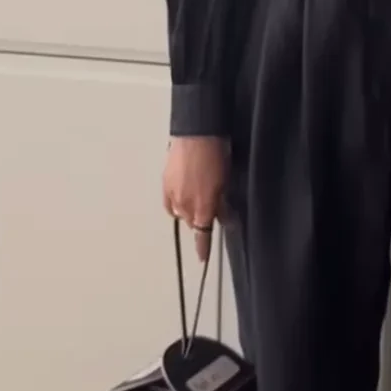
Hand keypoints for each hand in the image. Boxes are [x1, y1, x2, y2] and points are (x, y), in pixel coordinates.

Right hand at [163, 136, 228, 260]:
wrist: (198, 133)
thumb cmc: (217, 153)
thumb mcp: (225, 181)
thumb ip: (221, 202)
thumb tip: (222, 217)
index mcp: (203, 205)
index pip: (202, 233)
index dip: (202, 248)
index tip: (202, 258)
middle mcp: (186, 203)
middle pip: (192, 223)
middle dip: (201, 221)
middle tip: (210, 211)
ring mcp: (173, 193)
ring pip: (181, 213)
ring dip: (189, 211)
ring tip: (196, 200)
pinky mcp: (165, 183)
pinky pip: (169, 203)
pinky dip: (175, 205)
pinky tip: (179, 201)